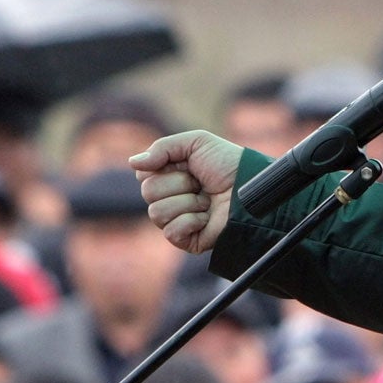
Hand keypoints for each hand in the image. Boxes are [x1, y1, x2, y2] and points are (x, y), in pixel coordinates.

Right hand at [129, 130, 243, 253]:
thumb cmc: (227, 164)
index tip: (187, 164)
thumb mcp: (197, 142)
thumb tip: (133, 163)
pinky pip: (170, 232)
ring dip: (187, 202)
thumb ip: (162, 148)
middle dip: (179, 183)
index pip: (144, 175)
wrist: (249, 188)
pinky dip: (191, 221)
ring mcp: (177, 220)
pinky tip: (206, 217)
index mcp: (169, 176)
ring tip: (207, 201)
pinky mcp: (186, 240)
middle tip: (200, 183)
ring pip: (156, 213)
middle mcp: (170, 198)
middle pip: (148, 192)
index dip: (163, 167)